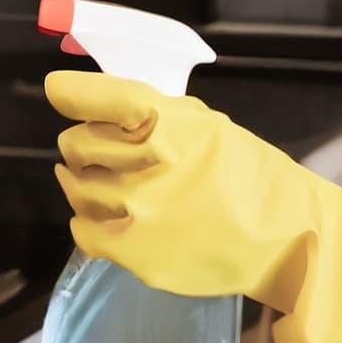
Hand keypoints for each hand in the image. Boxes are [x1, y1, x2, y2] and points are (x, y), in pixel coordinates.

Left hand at [50, 72, 315, 310]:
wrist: (283, 239)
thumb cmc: (249, 174)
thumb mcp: (209, 125)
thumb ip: (158, 115)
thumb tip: (103, 106)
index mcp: (170, 123)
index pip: (100, 97)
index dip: (71, 92)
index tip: (58, 90)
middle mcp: (148, 164)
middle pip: (76, 145)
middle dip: (82, 144)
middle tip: (98, 151)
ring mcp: (139, 212)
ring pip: (75, 188)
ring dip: (84, 182)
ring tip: (105, 184)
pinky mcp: (135, 253)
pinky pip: (82, 229)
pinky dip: (86, 219)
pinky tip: (105, 215)